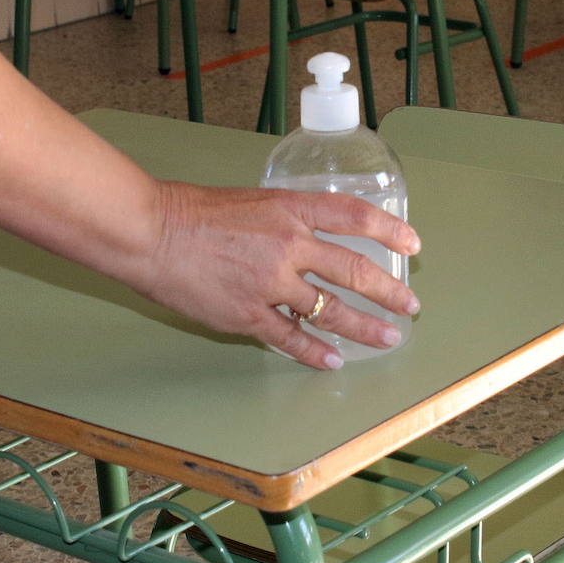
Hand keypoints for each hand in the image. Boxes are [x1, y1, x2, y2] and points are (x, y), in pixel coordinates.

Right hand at [133, 181, 420, 369]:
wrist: (151, 232)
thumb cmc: (194, 212)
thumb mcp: (254, 202)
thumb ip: (287, 221)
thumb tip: (313, 243)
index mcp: (291, 208)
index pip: (355, 216)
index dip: (390, 229)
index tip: (412, 245)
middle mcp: (289, 244)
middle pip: (354, 270)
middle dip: (388, 292)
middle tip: (409, 305)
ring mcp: (270, 282)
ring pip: (330, 309)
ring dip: (364, 327)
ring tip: (387, 337)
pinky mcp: (248, 314)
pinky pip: (291, 337)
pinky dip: (314, 352)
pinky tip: (332, 360)